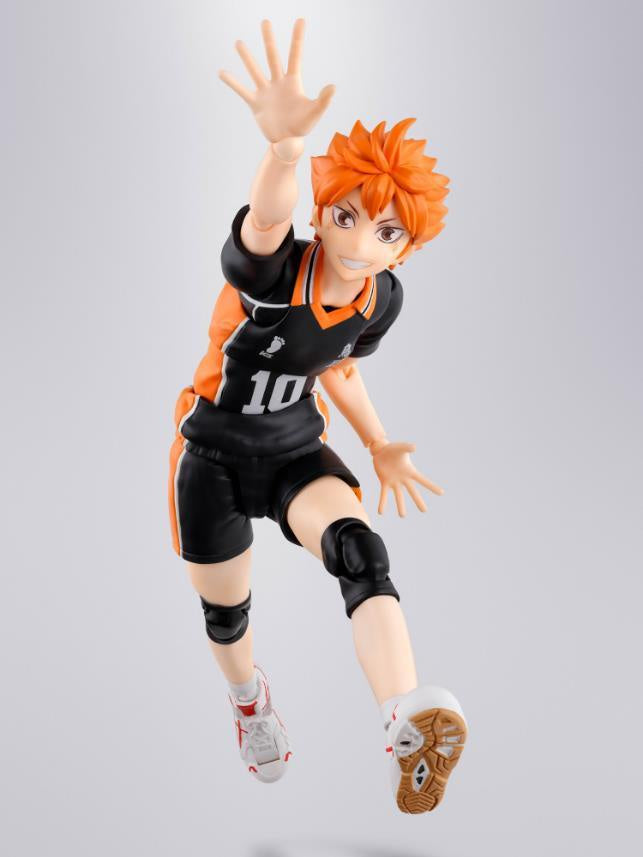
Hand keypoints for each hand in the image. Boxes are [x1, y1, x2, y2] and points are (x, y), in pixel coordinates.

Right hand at [218, 19, 334, 143]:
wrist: (288, 143)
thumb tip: (333, 87)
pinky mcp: (256, 103)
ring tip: (238, 43)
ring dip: (247, 57)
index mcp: (294, 82)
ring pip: (255, 70)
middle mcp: (278, 82)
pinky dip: (233, 82)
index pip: (295, 56)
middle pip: (273, 57)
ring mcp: (266, 91)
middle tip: (265, 21)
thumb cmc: (303, 127)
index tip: (300, 20)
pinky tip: (222, 72)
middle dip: (269, 40)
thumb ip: (323, 100)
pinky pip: (242, 90)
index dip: (297, 39)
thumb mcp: (314, 112)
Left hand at [372, 442, 443, 516]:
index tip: (441, 493)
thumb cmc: (393, 449)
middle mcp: (403, 479)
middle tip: (424, 511)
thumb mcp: (401, 447)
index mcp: (410, 471)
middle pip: (412, 492)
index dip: (432, 486)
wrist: (380, 451)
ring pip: (398, 496)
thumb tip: (414, 448)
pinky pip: (384, 494)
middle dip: (418, 501)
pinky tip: (381, 512)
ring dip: (400, 506)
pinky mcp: (384, 482)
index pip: (423, 480)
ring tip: (402, 516)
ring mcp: (394, 482)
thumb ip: (407, 447)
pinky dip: (383, 502)